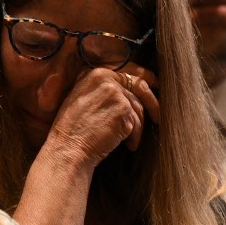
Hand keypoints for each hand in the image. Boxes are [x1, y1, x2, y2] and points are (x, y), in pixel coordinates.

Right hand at [45, 66, 160, 166]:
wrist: (67, 150)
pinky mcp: (124, 112)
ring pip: (138, 110)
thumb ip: (101, 92)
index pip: (127, 76)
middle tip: (158, 117)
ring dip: (137, 129)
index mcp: (95, 74)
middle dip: (152, 104)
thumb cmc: (71, 132)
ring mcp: (116, 95)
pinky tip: (128, 147)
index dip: (144, 84)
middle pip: (139, 90)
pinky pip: (137, 125)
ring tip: (129, 142)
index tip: (154, 90)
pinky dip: (135, 138)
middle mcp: (107, 80)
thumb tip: (126, 94)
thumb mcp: (81, 100)